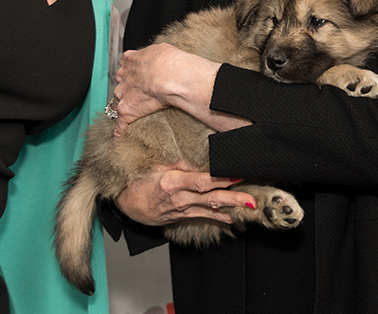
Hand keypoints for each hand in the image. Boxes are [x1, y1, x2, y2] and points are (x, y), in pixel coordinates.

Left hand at [113, 44, 219, 136]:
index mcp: (132, 61)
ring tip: (132, 116)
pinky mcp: (127, 111)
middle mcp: (124, 77)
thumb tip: (160, 56)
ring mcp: (124, 95)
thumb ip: (155, 55)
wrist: (169, 74)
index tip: (135, 76)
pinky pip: (120, 124)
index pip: (125, 67)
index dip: (131, 73)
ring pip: (119, 102)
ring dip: (125, 108)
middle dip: (127, 90)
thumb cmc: (169, 61)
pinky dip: (120, 132)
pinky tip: (119, 139)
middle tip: (139, 95)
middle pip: (121, 85)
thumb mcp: (161, 50)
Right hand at [114, 162, 254, 225]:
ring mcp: (182, 209)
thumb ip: (176, 164)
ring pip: (210, 208)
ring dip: (231, 207)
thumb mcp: (154, 168)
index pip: (201, 181)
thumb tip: (196, 160)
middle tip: (251, 198)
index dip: (219, 179)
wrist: (126, 206)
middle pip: (210, 197)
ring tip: (249, 205)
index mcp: (172, 182)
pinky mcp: (182, 216)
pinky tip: (232, 218)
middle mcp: (179, 198)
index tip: (235, 175)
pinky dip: (219, 217)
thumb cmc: (138, 182)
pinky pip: (203, 216)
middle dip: (233, 197)